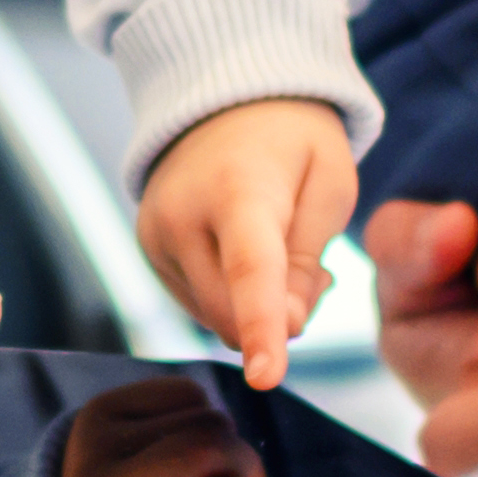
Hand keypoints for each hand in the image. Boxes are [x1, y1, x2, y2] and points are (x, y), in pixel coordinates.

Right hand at [138, 95, 360, 385]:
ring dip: (257, 309)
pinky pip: (199, 305)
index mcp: (237, 189)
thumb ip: (309, 258)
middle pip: (233, 311)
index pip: (250, 270)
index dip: (262, 327)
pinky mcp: (147, 251)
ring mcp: (154, 236)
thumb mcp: (330, 183)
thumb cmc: (292, 141)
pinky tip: (248, 256)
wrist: (224, 99)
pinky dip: (232, 298)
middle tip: (317, 273)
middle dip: (282, 315)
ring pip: (216, 317)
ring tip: (282, 252)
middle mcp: (180, 216)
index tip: (267, 377)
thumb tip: (287, 327)